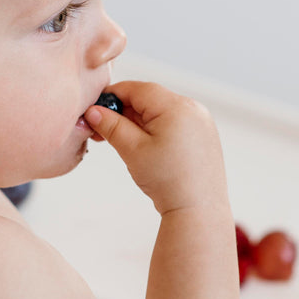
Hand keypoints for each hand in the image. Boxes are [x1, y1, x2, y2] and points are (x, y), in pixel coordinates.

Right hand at [84, 81, 226, 213]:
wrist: (198, 210)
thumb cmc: (168, 181)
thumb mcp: (132, 150)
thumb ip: (111, 126)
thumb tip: (94, 111)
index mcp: (177, 106)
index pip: (137, 89)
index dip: (112, 96)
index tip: (96, 108)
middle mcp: (193, 109)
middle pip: (150, 99)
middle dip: (125, 112)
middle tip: (104, 131)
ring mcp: (201, 123)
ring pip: (161, 112)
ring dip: (139, 122)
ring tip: (124, 143)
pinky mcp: (204, 136)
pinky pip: (175, 123)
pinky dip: (157, 130)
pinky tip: (145, 149)